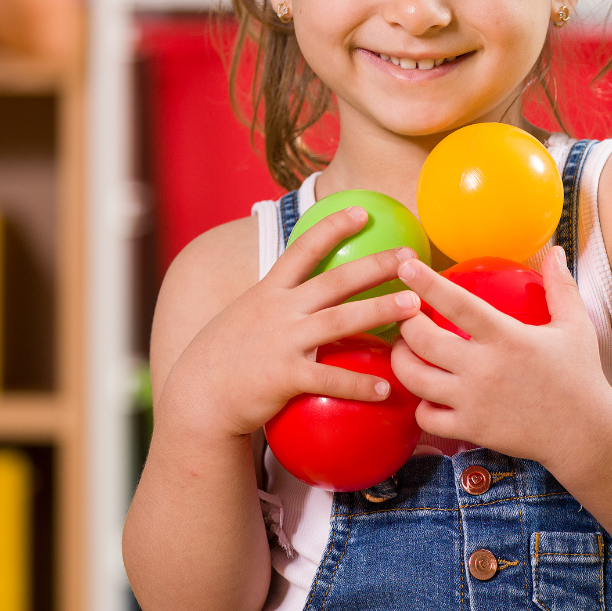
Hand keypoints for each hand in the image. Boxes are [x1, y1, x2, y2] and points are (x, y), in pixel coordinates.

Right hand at [157, 206, 423, 439]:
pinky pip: (331, 378)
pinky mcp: (285, 376)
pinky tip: (387, 388)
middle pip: (335, 280)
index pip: (303, 249)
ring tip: (414, 307)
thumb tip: (306, 293)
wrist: (197, 400)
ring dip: (380, 311)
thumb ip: (275, 303)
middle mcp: (278, 311)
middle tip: (411, 257)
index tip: (362, 210)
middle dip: (376, 264)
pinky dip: (360, 384)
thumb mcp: (244, 316)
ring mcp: (282, 341)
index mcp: (269, 292)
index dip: (333, 227)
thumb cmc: (225, 359)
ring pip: (340, 320)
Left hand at [391, 247, 611, 466]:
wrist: (584, 433)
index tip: (406, 266)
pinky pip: (426, 418)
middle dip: (404, 323)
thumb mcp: (576, 326)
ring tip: (406, 351)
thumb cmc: (581, 376)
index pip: (457, 303)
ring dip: (401, 360)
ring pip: (415, 379)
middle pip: (422, 340)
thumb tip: (555, 251)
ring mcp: (473, 401)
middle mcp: (484, 368)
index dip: (427, 283)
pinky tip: (429, 396)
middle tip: (405, 315)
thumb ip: (560, 287)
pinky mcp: (471, 429)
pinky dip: (421, 405)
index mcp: (507, 337)